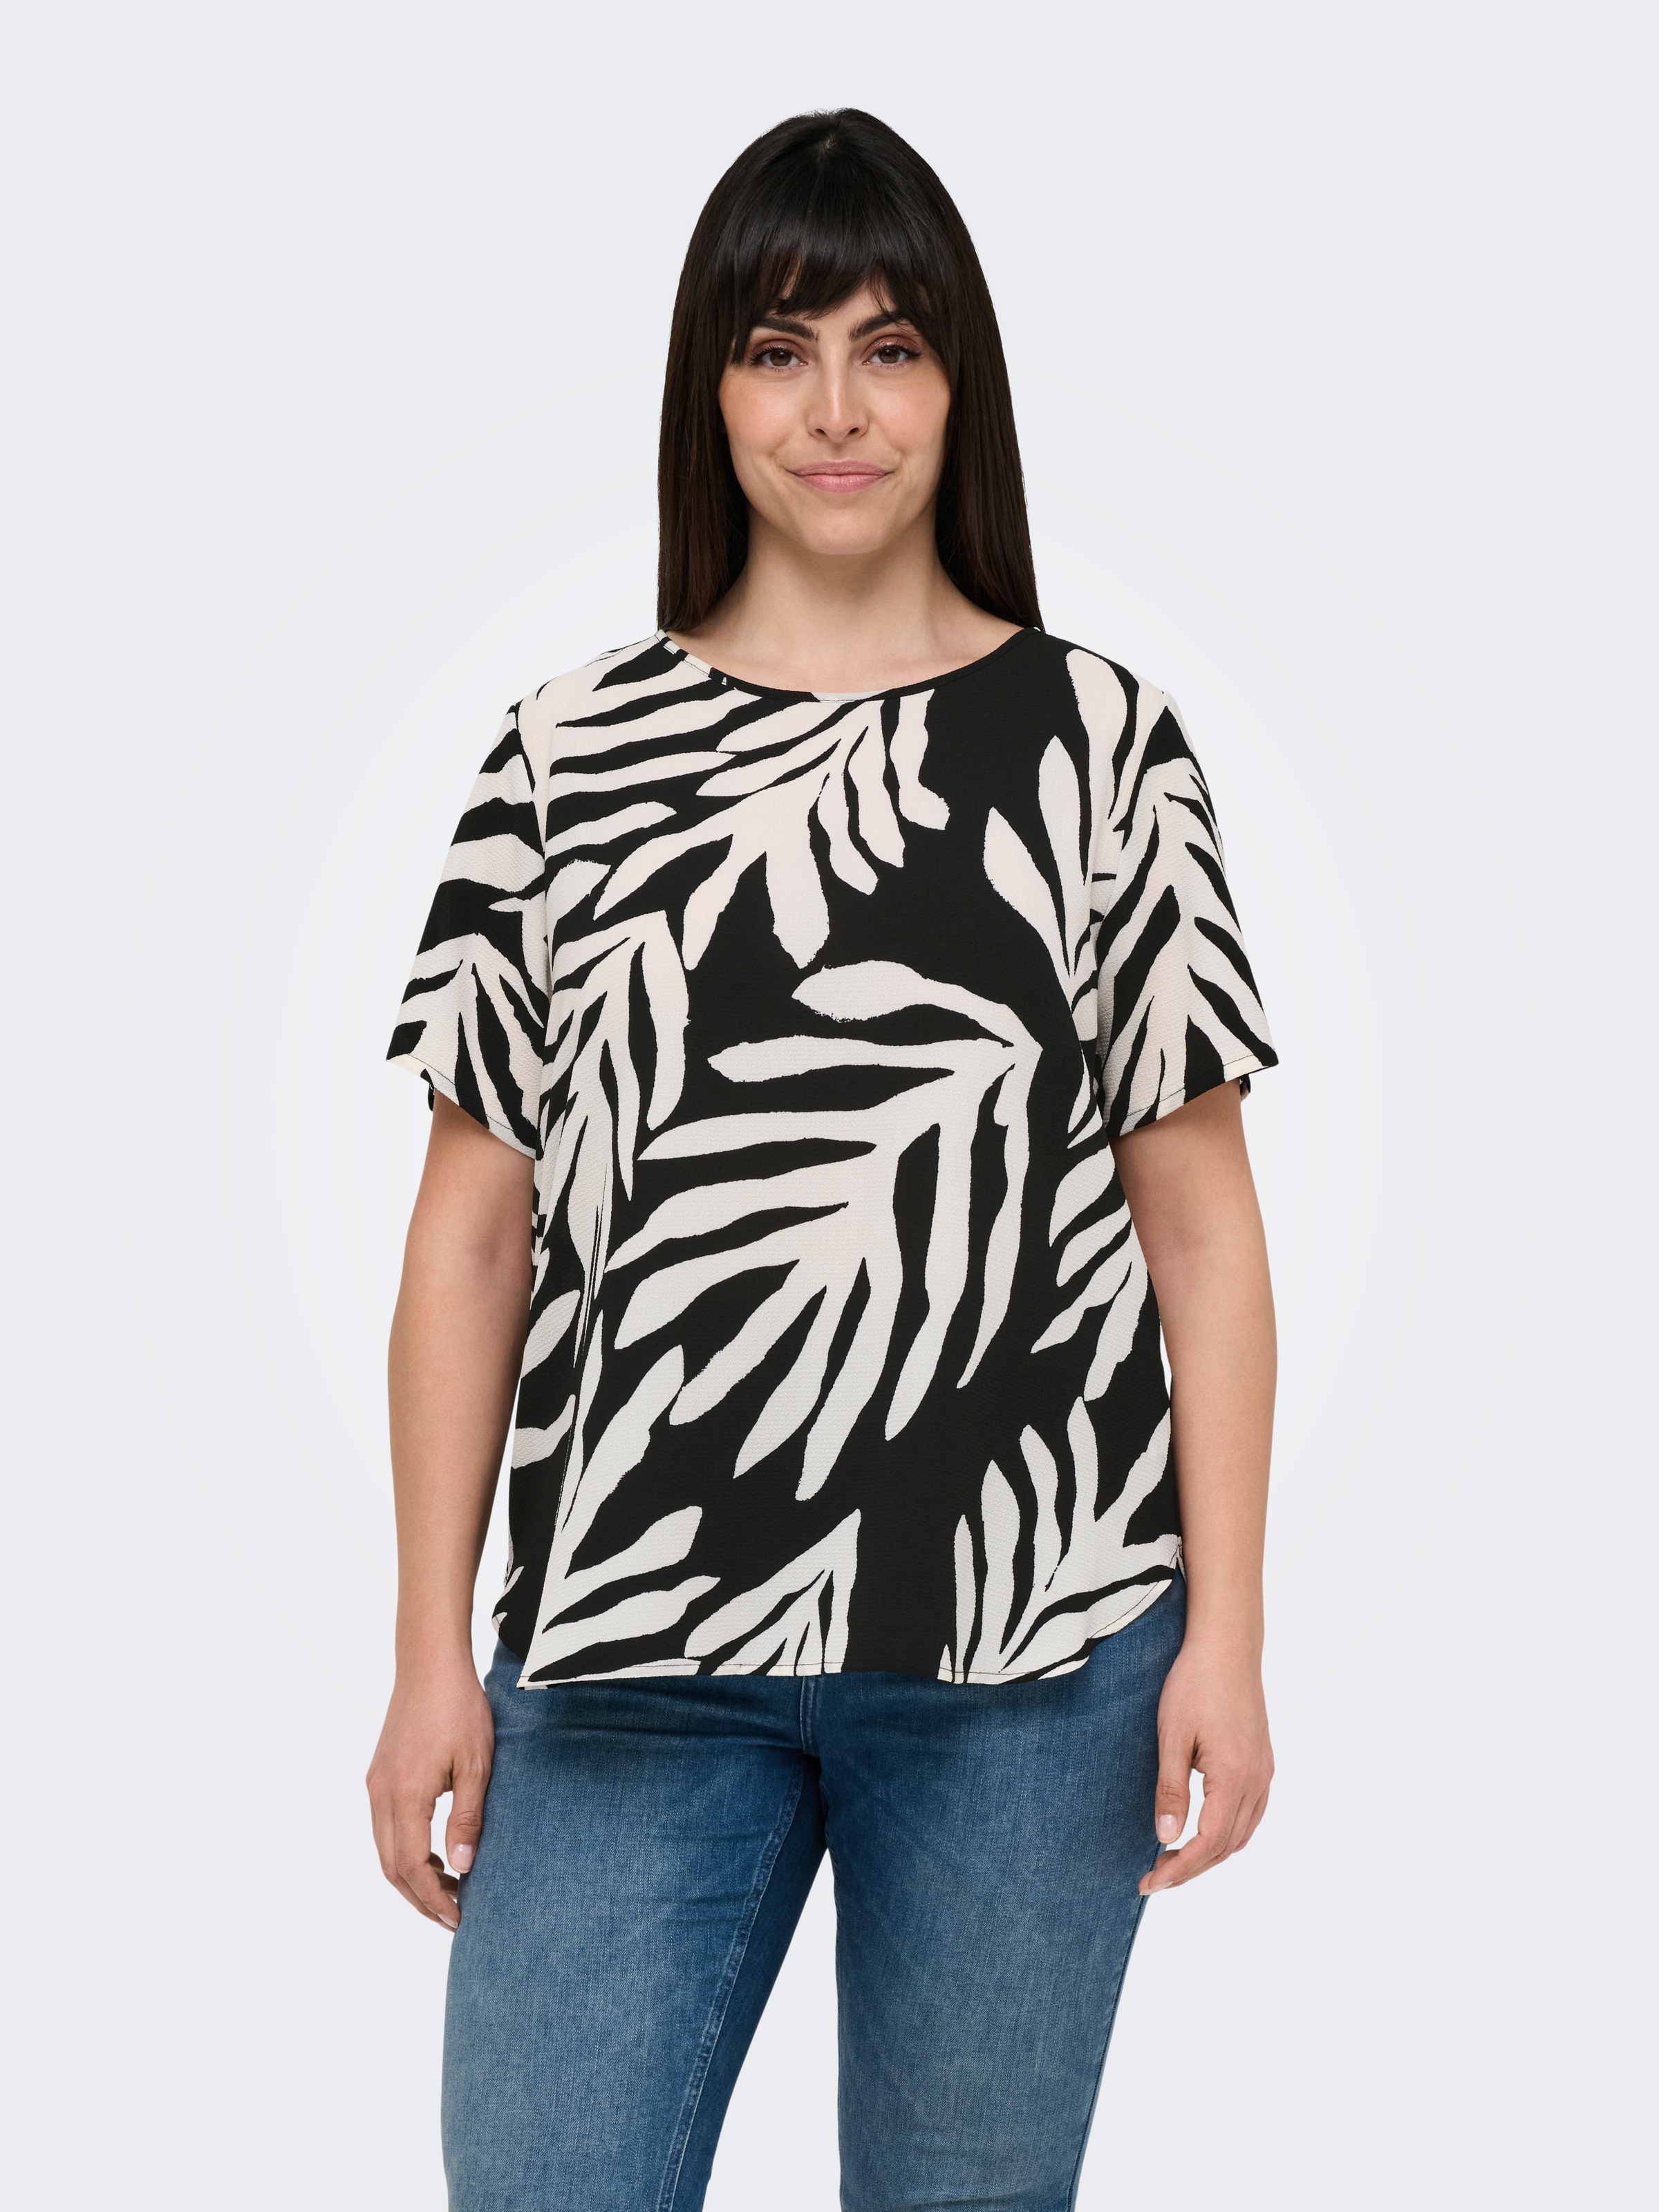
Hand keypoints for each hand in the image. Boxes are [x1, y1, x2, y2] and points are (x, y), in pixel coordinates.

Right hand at [366, 1659, 493, 1928]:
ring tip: (449, 1889)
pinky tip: (435, 1853)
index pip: (412, 1867)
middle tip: (453, 1916)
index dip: (433, 1899)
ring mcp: (376, 1784)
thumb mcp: (477, 1764)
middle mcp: (381, 1794)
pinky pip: (386, 1828)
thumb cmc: (459, 1707)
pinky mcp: (379, 1775)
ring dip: (412, 1876)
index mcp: (405, 1795)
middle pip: (392, 1867)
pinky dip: (406, 1851)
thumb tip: (463, 1868)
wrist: (429, 1663)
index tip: (458, 1918)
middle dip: (420, 1898)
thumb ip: (468, 1818)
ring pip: (385, 1850)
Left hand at [1140, 1635, 1272, 1894]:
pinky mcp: (1262, 1763)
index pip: (1208, 1843)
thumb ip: (1171, 1789)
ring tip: (1173, 1861)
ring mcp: (1264, 1772)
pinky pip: (1250, 1815)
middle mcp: (1256, 1781)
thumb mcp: (1172, 1736)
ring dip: (1209, 1854)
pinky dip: (1227, 1834)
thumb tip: (1166, 1837)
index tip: (1149, 1882)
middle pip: (1226, 1846)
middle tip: (1154, 1878)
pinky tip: (1203, 1832)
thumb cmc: (1194, 1684)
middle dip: (1190, 1869)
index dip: (1179, 1869)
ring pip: (1241, 1834)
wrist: (1227, 1647)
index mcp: (1234, 1777)